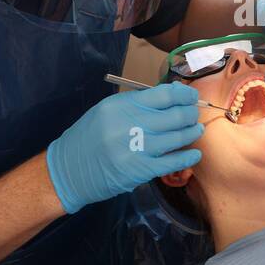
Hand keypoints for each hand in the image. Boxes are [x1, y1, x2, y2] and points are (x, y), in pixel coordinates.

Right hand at [45, 83, 203, 213]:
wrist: (68, 170)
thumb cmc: (88, 138)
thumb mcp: (107, 111)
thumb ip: (136, 104)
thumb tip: (170, 96)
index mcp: (122, 106)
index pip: (164, 94)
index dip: (184, 94)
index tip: (191, 95)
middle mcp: (131, 124)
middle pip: (175, 115)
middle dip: (190, 113)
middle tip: (194, 114)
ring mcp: (137, 148)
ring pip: (178, 137)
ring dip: (192, 132)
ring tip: (196, 129)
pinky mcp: (141, 170)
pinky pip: (173, 162)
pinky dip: (188, 157)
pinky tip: (195, 154)